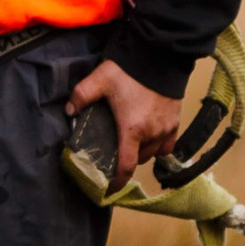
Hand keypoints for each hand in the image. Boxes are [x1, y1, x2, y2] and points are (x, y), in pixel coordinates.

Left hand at [66, 58, 180, 185]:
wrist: (160, 55)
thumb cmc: (129, 70)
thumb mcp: (99, 79)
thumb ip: (81, 96)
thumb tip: (69, 111)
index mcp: (132, 130)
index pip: (126, 167)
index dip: (117, 182)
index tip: (109, 189)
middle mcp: (152, 134)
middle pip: (138, 159)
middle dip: (125, 160)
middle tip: (113, 153)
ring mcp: (166, 129)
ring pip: (153, 153)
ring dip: (141, 153)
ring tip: (129, 144)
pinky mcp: (176, 121)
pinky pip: (167, 145)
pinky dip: (158, 147)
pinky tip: (148, 138)